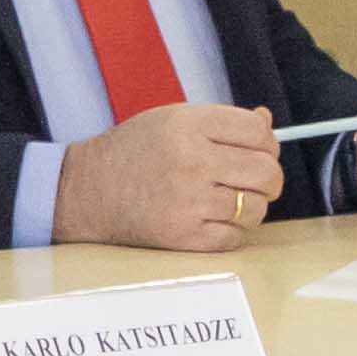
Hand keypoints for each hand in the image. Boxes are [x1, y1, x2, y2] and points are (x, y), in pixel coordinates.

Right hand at [54, 101, 279, 251]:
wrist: (86, 191)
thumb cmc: (133, 151)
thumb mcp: (172, 119)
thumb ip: (221, 121)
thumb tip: (267, 123)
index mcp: (188, 125)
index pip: (258, 132)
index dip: (268, 143)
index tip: (262, 151)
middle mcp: (191, 161)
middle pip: (265, 172)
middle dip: (270, 178)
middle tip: (258, 181)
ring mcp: (189, 201)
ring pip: (255, 208)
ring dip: (252, 206)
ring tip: (233, 201)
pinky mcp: (184, 236)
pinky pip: (236, 236)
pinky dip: (233, 230)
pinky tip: (216, 219)